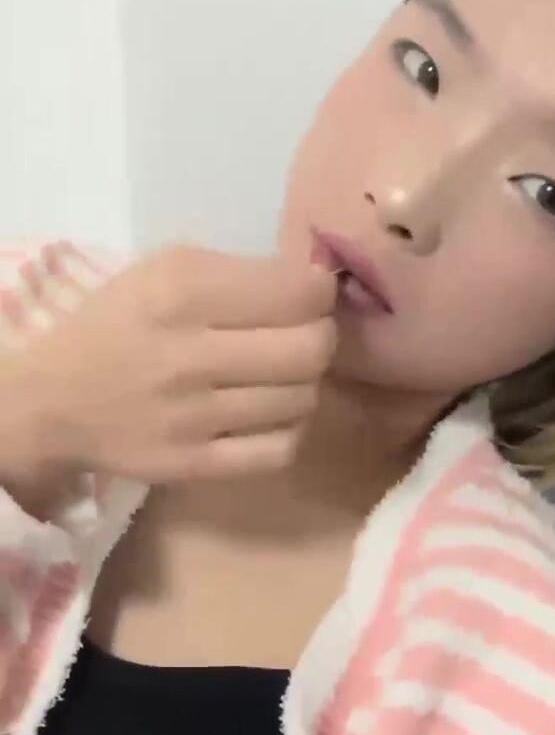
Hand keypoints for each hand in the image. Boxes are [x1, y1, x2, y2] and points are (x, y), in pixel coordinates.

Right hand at [8, 243, 336, 483]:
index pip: (300, 293)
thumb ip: (241, 272)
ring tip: (279, 376)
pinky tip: (270, 414)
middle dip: (322, 339)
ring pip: (302, 400)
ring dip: (303, 385)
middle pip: (312, 349)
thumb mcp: (166, 269)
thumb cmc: (118, 324)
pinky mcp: (194, 465)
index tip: (310, 296)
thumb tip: (318, 284)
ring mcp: (194, 416)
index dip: (320, 293)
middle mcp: (191, 353)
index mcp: (183, 291)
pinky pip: (280, 449)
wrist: (53, 402)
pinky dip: (289, 429)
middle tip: (305, 337)